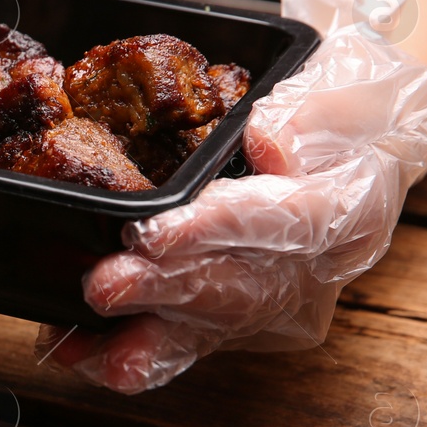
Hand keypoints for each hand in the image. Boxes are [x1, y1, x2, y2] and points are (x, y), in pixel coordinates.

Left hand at [41, 0, 426, 392]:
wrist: (344, 138)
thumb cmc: (340, 101)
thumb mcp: (349, 73)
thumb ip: (316, 106)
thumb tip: (273, 140)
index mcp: (352, 208)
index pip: (290, 225)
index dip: (219, 230)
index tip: (158, 233)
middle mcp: (312, 272)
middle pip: (236, 290)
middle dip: (162, 291)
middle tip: (103, 285)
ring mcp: (269, 305)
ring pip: (202, 330)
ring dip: (137, 337)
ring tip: (80, 341)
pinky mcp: (229, 322)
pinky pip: (176, 346)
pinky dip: (121, 353)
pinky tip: (74, 350)